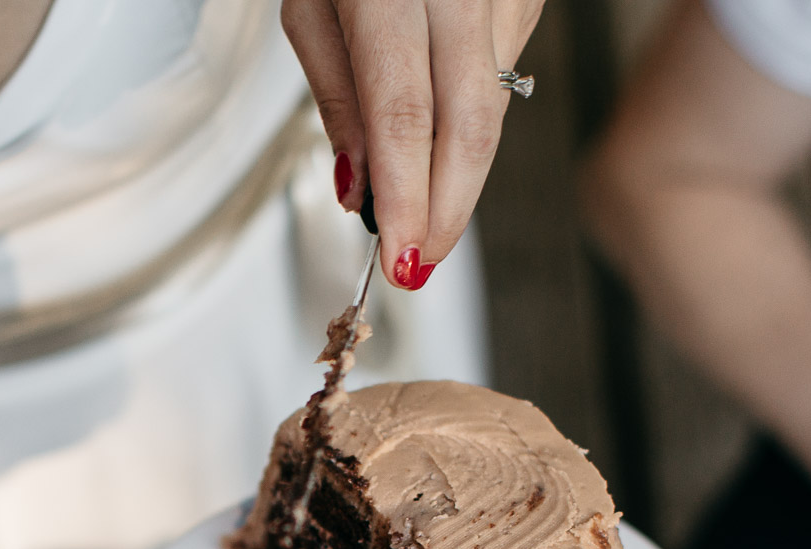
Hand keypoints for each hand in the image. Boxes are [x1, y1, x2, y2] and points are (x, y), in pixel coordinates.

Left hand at [283, 0, 544, 288]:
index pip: (406, 118)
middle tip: (420, 261)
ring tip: (416, 193)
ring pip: (491, 109)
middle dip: (446, 209)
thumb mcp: (309, 6)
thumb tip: (360, 187)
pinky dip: (468, 120)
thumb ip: (339, 98)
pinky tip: (441, 123)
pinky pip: (501, 78)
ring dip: (454, 169)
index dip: (408, 200)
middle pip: (469, 126)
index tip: (400, 258)